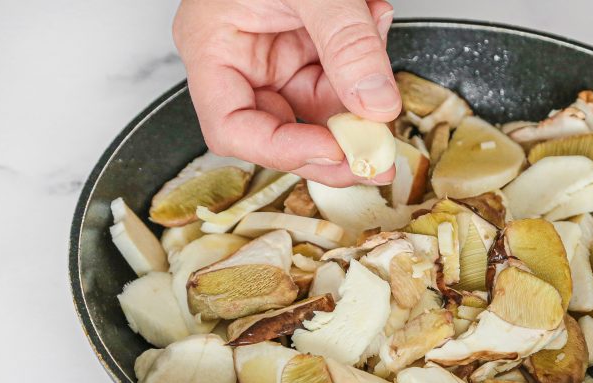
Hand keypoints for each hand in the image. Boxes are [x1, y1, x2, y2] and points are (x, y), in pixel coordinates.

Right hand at [173, 0, 399, 185]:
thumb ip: (346, 42)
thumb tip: (378, 104)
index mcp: (212, 47)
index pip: (233, 127)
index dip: (285, 151)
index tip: (337, 152)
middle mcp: (239, 59)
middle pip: (282, 129)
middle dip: (335, 140)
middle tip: (380, 155)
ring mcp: (274, 54)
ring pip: (320, 105)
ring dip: (360, 91)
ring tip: (376, 33)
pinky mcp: (306, 44)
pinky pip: (339, 73)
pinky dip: (367, 58)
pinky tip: (375, 17)